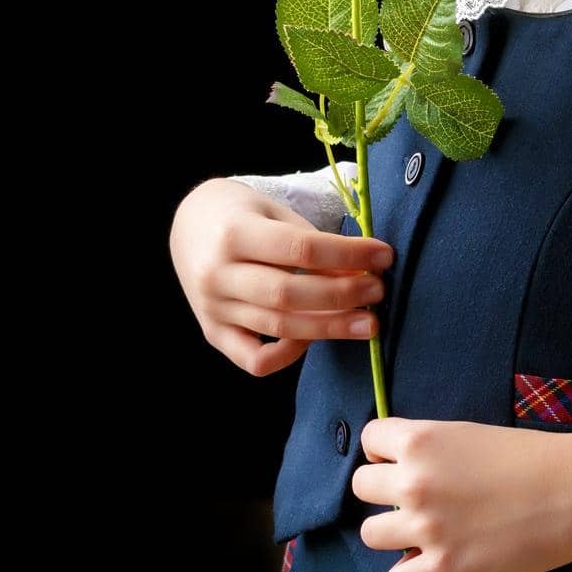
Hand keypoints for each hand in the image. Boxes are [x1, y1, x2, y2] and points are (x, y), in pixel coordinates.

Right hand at [169, 178, 395, 376]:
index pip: (301, 248)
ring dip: (331, 328)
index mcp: (234, 232)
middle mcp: (218, 274)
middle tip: (379, 292)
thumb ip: (310, 242)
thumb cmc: (241, 213)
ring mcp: (213, 308)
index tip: (383, 256)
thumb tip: (360, 273)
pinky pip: (254, 360)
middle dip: (343, 296)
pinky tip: (314, 338)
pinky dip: (288, 355)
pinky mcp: (212, 333)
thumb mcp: (272, 211)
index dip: (348, 255)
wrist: (188, 224)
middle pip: (290, 294)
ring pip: (279, 328)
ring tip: (368, 322)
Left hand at [352, 418, 571, 571]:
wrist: (570, 489)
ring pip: (370, 534)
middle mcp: (414, 481)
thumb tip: (402, 470)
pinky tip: (428, 565)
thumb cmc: (526, 457)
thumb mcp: (466, 435)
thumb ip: (429, 451)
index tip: (401, 463)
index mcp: (420, 440)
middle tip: (413, 500)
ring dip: (391, 533)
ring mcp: (426, 526)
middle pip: (361, 487)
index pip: (369, 440)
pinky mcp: (445, 567)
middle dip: (384, 493)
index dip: (383, 452)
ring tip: (419, 533)